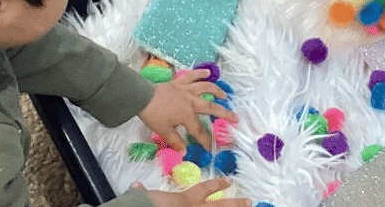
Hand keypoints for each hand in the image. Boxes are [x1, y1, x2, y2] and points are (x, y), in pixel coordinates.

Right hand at [135, 178, 250, 206]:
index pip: (204, 189)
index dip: (217, 184)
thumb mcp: (144, 197)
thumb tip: (135, 186)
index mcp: (185, 199)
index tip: (229, 180)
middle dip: (235, 204)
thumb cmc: (148, 205)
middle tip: (249, 201)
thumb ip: (142, 192)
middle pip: (220, 206)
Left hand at [136, 69, 237, 150]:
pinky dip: (200, 73)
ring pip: (205, 88)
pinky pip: (191, 76)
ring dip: (216, 91)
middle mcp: (190, 101)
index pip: (199, 130)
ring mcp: (186, 90)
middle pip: (210, 107)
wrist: (141, 96)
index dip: (205, 140)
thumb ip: (175, 141)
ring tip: (224, 95)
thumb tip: (184, 153)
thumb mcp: (163, 131)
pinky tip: (207, 72)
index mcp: (187, 115)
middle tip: (235, 118)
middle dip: (224, 114)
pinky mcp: (179, 82)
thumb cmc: (153, 115)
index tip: (210, 147)